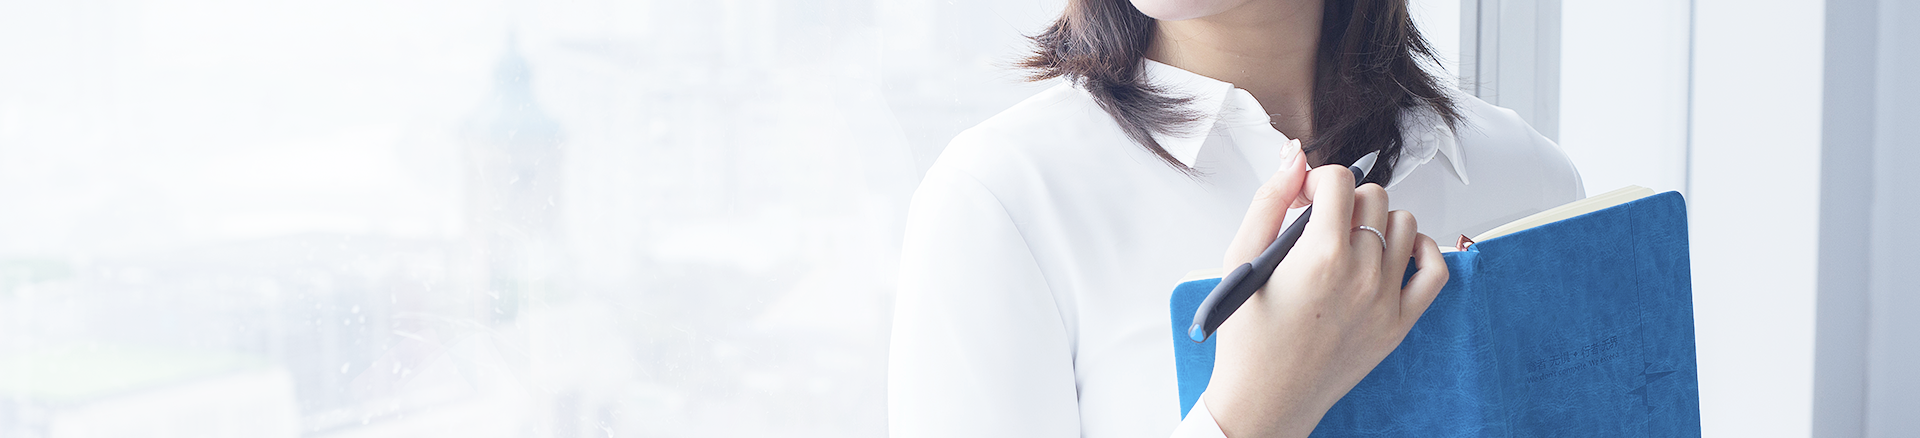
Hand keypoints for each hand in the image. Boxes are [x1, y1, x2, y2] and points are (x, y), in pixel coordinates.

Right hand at [1202, 157, 1448, 437]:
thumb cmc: (1247, 336)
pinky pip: (1435, 269)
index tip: (1304, 197)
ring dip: (1378, 221)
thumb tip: (1294, 159)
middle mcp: (1360, 274)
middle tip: (1321, 223)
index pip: (1340, 180)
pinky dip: (1421, 250)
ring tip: (1350, 241)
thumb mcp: (1241, 259)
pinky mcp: (1399, 323)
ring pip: (1405, 224)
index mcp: (1319, 255)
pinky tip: (1395, 252)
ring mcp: (1385, 299)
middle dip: (1345, 200)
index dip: (1318, 180)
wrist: (1266, 397)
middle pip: (1373, 197)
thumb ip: (1269, 202)